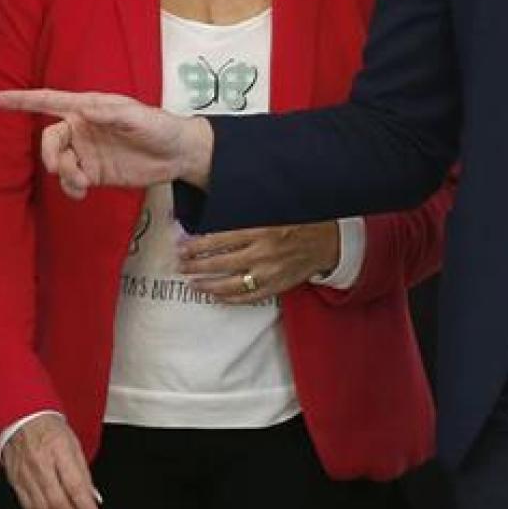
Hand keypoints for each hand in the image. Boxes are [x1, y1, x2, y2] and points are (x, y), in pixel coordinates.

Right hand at [0, 89, 212, 197]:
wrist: (177, 155)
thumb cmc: (159, 126)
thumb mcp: (139, 116)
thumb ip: (111, 113)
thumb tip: (83, 110)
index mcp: (88, 108)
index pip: (49, 102)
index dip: (22, 100)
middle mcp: (82, 129)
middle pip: (49, 139)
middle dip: (48, 154)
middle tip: (58, 167)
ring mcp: (86, 152)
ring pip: (57, 163)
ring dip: (62, 175)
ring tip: (82, 183)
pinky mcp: (93, 174)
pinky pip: (69, 181)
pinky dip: (70, 188)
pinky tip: (82, 192)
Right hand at [1, 414, 102, 508]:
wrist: (19, 420)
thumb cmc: (49, 429)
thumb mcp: (73, 444)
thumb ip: (84, 473)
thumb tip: (94, 499)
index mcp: (58, 451)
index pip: (74, 485)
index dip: (86, 508)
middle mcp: (40, 465)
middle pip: (59, 503)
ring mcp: (26, 476)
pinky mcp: (16, 485)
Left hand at [179, 222, 340, 303]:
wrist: (327, 242)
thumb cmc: (298, 220)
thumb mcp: (271, 209)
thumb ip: (245, 213)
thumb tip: (213, 214)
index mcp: (260, 229)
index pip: (218, 239)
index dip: (197, 244)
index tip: (182, 245)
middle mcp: (263, 253)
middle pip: (219, 263)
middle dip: (195, 265)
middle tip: (180, 264)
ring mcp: (269, 273)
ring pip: (230, 285)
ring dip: (207, 285)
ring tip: (192, 283)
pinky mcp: (276, 287)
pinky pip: (247, 298)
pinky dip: (228, 299)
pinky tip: (215, 296)